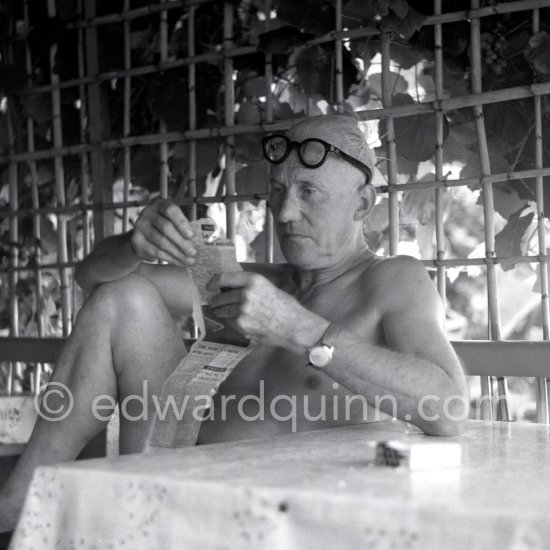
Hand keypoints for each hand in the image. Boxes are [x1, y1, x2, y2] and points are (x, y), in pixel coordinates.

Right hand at [130, 199, 196, 267]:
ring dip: (178, 253)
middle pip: (166, 228)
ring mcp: (140, 226)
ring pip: (161, 242)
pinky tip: (180, 263)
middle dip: (182, 242)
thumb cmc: (164, 229)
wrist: (142, 238)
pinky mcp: (136, 240)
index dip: (182, 223)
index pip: (171, 210)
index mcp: (160, 205)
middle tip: (193, 253)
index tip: (192, 236)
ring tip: (189, 260)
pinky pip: (155, 251)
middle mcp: (148, 212)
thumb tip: (199, 241)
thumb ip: (184, 228)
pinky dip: (170, 259)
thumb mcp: (174, 223)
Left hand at [207, 271, 326, 351]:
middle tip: (216, 303)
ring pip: (223, 310)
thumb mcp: (268, 287)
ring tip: (226, 313)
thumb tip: (231, 288)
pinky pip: (230, 322)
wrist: (295, 326)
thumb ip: (250, 286)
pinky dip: (232, 322)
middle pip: (222, 296)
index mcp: (253, 280)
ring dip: (222, 312)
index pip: (225, 278)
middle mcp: (246, 293)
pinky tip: (241, 322)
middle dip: (217, 301)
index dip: (214, 282)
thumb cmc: (286, 307)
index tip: (209, 286)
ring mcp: (242, 309)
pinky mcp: (242, 324)